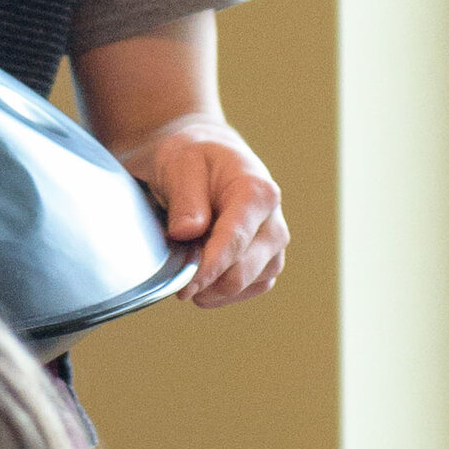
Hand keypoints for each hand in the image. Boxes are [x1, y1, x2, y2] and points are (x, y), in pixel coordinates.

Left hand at [126, 123, 288, 308]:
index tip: (184, 286)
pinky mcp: (267, 262)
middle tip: (174, 276)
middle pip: (243, 272)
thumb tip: (187, 232)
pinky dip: (221, 292)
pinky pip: (247, 290)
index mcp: (258, 192)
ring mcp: (273, 245)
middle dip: (206, 282)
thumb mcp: (180, 164)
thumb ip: (186, 198)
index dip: (208, 269)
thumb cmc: (193, 157)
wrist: (204, 157)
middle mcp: (274, 222)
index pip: (235, 241)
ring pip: (245, 286)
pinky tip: (202, 275)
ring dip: (212, 288)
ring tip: (187, 264)